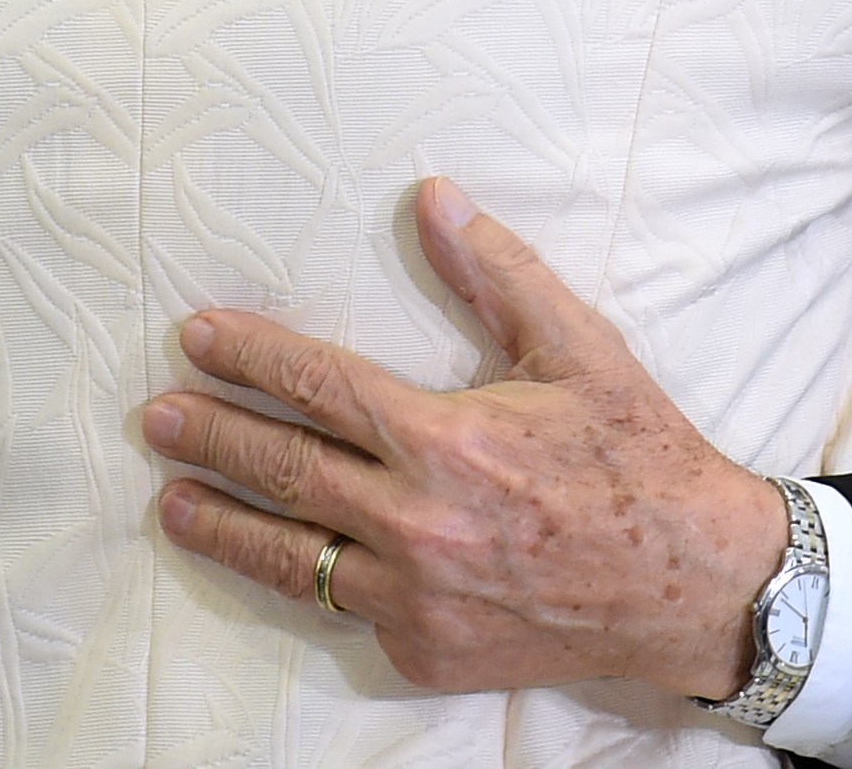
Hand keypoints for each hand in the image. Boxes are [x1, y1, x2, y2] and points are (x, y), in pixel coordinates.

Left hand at [141, 177, 785, 700]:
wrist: (696, 587)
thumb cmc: (637, 457)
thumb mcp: (578, 347)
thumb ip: (495, 272)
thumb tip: (433, 199)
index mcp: (450, 441)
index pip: (320, 388)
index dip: (250, 358)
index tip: (198, 338)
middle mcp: (421, 526)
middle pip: (286, 472)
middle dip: (211, 438)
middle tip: (155, 417)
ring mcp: (419, 600)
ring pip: (294, 560)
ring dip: (223, 527)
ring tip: (170, 502)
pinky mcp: (428, 652)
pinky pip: (350, 611)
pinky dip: (312, 582)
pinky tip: (281, 558)